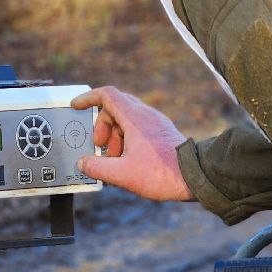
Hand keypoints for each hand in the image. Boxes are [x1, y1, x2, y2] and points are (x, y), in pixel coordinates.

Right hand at [71, 86, 192, 200]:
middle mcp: (145, 115)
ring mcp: (155, 122)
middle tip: (98, 146)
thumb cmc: (161, 173)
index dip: (88, 98)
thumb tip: (83, 163)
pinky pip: (138, 127)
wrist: (195, 175)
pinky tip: (127, 160)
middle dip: (101, 125)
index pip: (106, 95)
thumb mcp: (122, 174)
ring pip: (126, 118)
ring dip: (114, 135)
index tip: (76, 106)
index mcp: (134, 118)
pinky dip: (127, 139)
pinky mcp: (162, 132)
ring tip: (113, 158)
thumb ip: (97, 167)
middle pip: (115, 107)